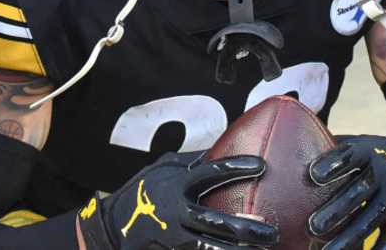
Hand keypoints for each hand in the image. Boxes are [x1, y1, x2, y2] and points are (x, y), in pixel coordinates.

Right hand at [77, 152, 277, 249]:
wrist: (115, 223)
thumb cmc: (145, 189)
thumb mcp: (165, 165)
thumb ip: (193, 160)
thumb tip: (222, 146)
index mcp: (179, 184)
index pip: (212, 172)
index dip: (237, 168)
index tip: (261, 166)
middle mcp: (178, 211)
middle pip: (216, 222)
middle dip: (245, 229)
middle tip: (270, 232)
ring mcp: (176, 236)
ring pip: (211, 247)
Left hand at [308, 133, 385, 249]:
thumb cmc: (375, 154)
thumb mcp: (359, 143)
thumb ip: (331, 146)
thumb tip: (290, 148)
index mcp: (368, 151)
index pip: (350, 155)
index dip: (333, 163)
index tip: (312, 174)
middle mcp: (383, 173)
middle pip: (359, 191)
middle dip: (337, 209)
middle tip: (312, 225)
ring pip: (372, 218)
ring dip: (349, 236)